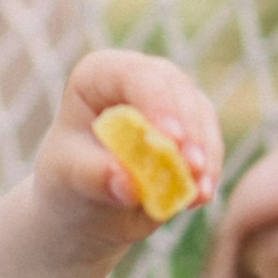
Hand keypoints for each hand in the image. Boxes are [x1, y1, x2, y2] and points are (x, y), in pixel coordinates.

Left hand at [38, 50, 223, 244]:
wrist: (86, 203)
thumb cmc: (70, 178)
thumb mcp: (68, 176)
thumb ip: (94, 176)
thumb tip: (127, 185)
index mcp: (99, 74)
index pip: (135, 76)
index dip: (157, 103)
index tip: (170, 140)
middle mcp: (139, 77)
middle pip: (176, 89)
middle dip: (189, 129)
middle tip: (193, 168)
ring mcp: (170, 98)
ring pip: (200, 115)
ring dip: (204, 153)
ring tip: (199, 192)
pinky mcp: (192, 126)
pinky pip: (209, 143)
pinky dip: (209, 170)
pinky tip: (202, 196)